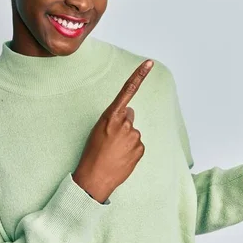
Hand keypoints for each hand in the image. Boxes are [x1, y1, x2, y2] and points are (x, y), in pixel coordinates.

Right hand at [72, 60, 153, 202]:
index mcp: (110, 116)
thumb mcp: (98, 129)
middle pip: (129, 115)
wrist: (94, 178)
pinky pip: (138, 144)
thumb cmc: (93, 153)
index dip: (139, 75)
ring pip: (133, 131)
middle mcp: (124, 123)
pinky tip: (121, 157)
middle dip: (123, 124)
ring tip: (113, 151)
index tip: (150, 63)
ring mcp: (134, 136)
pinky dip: (131, 150)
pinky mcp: (140, 148)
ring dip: (126, 139)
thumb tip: (131, 114)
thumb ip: (115, 118)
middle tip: (110, 139)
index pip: (127, 90)